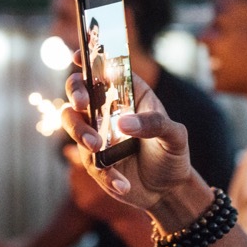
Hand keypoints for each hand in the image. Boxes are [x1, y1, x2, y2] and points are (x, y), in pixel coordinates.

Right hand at [61, 69, 195, 212]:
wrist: (167, 191)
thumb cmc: (172, 154)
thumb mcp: (174, 136)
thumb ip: (154, 124)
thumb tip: (123, 123)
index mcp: (129, 94)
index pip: (106, 68)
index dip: (90, 57)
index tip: (80, 55)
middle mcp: (107, 109)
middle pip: (79, 90)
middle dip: (76, 92)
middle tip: (83, 103)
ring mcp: (97, 133)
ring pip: (72, 121)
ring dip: (80, 131)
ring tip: (97, 147)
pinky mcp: (92, 159)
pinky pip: (87, 159)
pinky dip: (104, 173)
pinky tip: (122, 183)